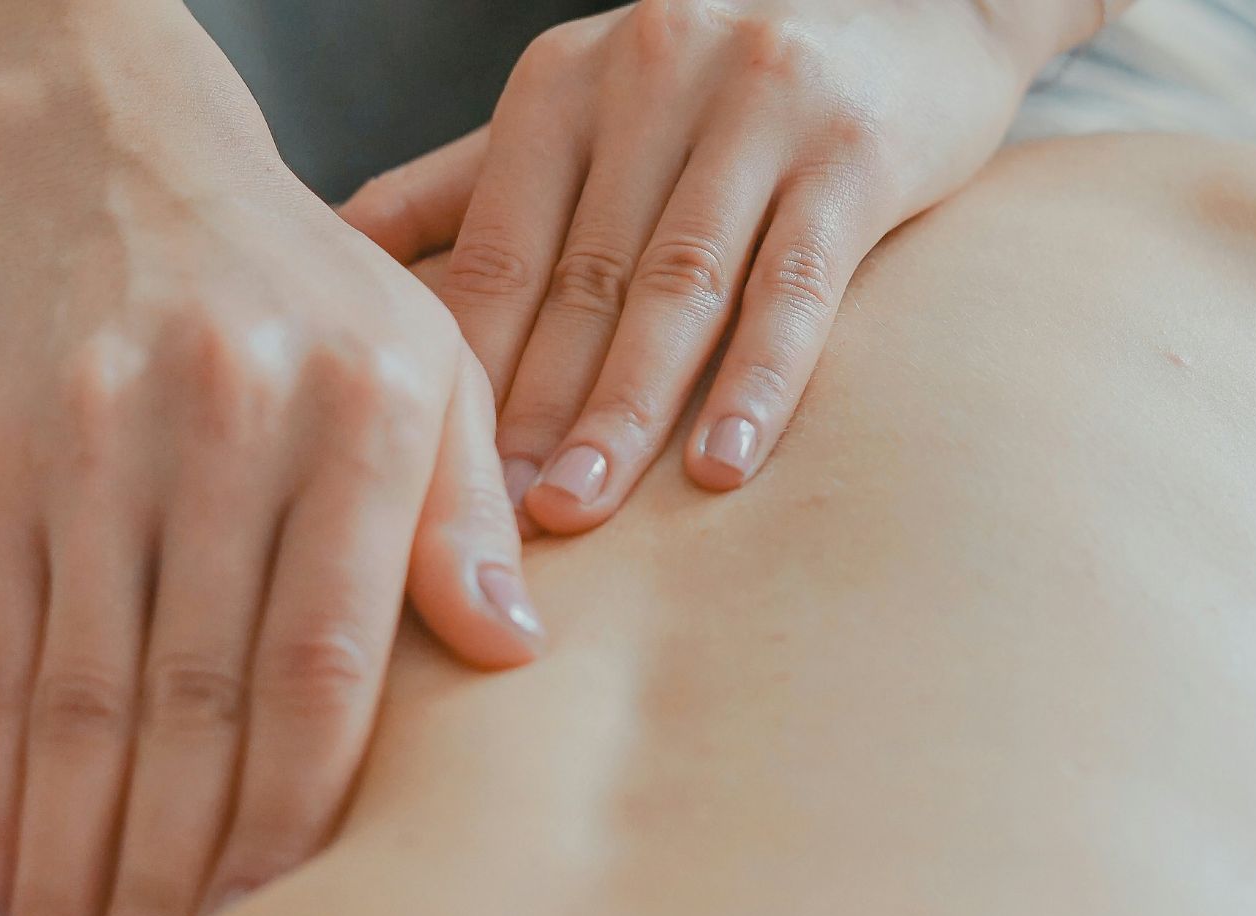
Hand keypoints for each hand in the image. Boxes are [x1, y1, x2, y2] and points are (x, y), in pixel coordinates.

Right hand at [0, 51, 542, 915]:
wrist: (123, 159)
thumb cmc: (311, 287)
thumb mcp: (429, 361)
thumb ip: (467, 510)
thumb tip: (515, 656)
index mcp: (364, 413)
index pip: (328, 659)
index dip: (301, 810)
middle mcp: (228, 429)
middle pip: (198, 700)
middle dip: (181, 870)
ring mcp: (101, 447)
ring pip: (85, 698)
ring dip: (77, 861)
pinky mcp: (4, 465)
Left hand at [341, 0, 1033, 532]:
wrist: (916, 0)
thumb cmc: (723, 79)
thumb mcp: (587, 105)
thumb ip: (471, 180)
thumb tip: (339, 250)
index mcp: (565, 84)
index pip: (496, 247)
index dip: (462, 368)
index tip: (425, 477)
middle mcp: (651, 80)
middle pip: (580, 278)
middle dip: (531, 410)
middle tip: (491, 523)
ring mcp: (758, 109)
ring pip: (679, 286)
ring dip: (625, 409)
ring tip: (579, 509)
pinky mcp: (856, 150)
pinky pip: (798, 282)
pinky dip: (759, 380)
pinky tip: (723, 466)